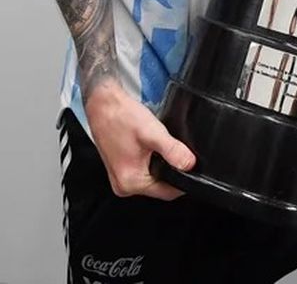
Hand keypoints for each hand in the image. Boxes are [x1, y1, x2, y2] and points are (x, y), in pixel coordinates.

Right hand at [83, 80, 195, 199]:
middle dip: (172, 171)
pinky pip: (145, 171)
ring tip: (162, 147)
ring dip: (162, 165)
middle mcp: (123, 185)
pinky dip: (153, 161)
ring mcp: (121, 177)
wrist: (103, 104)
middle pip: (160, 186)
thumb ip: (173, 151)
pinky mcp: (121, 168)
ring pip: (153, 177)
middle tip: (177, 152)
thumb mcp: (152, 133)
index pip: (167, 193)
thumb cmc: (121, 117)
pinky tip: (153, 147)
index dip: (184, 181)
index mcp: (130, 182)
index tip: (193, 168)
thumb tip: (190, 165)